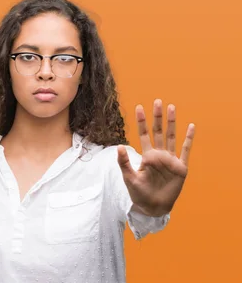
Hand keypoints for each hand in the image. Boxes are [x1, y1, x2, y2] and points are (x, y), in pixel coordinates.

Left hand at [117, 99, 195, 216]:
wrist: (153, 207)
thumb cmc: (139, 193)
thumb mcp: (129, 177)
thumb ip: (124, 162)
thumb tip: (119, 146)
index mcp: (147, 156)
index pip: (143, 134)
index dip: (141, 122)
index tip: (138, 107)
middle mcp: (159, 155)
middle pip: (158, 132)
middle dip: (157, 117)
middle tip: (157, 101)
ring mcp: (170, 160)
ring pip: (171, 137)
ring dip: (172, 123)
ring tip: (172, 108)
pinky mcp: (180, 167)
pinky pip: (185, 150)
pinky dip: (188, 139)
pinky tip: (190, 127)